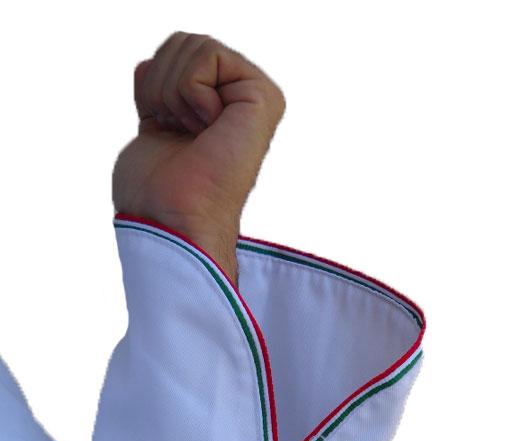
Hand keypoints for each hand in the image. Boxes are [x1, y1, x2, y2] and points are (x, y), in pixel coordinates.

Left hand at [112, 32, 285, 284]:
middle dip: (161, 84)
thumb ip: (165, 85)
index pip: (174, 50)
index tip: (167, 130)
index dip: (153, 84)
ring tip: (191, 135)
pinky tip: (204, 129)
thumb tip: (159, 60)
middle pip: (183, 41)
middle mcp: (246, 101)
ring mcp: (257, 99)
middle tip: (179, 133)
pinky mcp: (263, 99)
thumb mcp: (156, 118)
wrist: (173, 217)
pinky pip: (206, 55)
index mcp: (224, 106)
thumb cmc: (159, 188)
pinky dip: (187, 91)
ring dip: (172, 92)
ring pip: (192, 44)